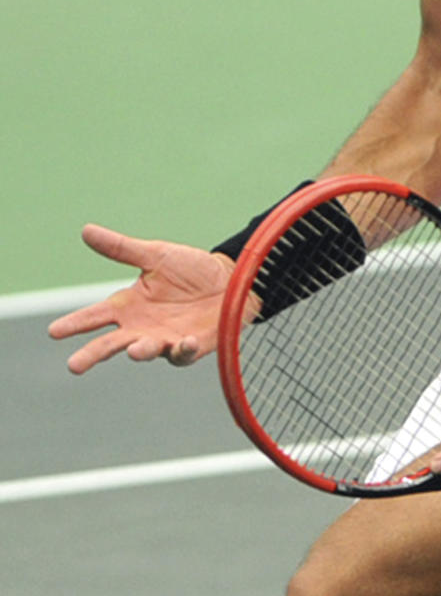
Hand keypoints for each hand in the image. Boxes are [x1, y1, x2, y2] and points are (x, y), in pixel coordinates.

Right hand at [48, 224, 234, 373]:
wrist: (230, 280)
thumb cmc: (190, 269)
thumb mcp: (155, 255)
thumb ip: (121, 248)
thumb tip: (85, 230)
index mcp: (129, 304)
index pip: (96, 315)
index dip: (76, 323)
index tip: (54, 331)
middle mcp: (141, 326)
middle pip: (111, 343)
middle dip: (93, 354)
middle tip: (74, 365)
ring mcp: (163, 339)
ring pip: (145, 350)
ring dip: (139, 351)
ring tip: (133, 349)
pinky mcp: (188, 347)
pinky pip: (181, 353)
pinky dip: (181, 349)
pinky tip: (184, 341)